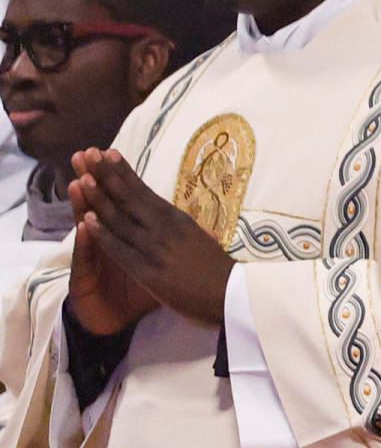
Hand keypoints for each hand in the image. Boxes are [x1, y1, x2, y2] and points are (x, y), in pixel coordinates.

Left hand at [67, 149, 233, 328]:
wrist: (232, 295)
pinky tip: (87, 221)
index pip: (144, 191)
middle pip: (129, 198)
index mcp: (178, 219)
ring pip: (121, 220)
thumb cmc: (218, 269)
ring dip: (100, 199)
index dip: (124, 172)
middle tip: (88, 154)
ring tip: (83, 178)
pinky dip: (103, 235)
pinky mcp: (147, 271)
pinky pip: (120, 250)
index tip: (108, 153)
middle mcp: (165, 228)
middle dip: (107, 175)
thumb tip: (177, 218)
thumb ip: (184, 228)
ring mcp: (155, 248)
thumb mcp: (201, 239)